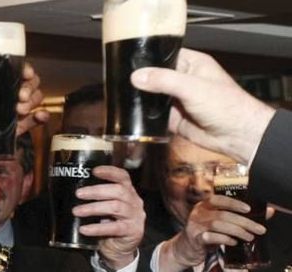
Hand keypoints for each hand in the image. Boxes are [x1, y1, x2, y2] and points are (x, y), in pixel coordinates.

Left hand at [0, 62, 48, 175]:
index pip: (13, 71)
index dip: (24, 69)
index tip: (25, 74)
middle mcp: (4, 96)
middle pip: (28, 84)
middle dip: (29, 88)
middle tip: (20, 97)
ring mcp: (12, 112)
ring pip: (33, 99)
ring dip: (33, 101)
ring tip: (21, 110)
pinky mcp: (16, 128)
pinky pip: (34, 119)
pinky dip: (41, 116)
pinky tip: (40, 116)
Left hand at [73, 165, 143, 269]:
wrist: (118, 249)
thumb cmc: (108, 225)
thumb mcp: (103, 209)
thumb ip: (95, 199)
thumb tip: (69, 191)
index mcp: (128, 192)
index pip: (123, 177)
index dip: (110, 172)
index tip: (94, 171)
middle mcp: (135, 202)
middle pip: (119, 191)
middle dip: (96, 191)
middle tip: (78, 194)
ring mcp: (135, 217)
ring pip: (116, 207)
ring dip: (94, 208)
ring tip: (77, 211)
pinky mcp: (132, 231)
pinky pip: (114, 228)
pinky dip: (97, 228)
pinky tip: (84, 229)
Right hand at [130, 48, 275, 164]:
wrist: (235, 135)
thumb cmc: (223, 105)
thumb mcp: (192, 87)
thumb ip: (164, 80)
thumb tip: (135, 76)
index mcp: (191, 64)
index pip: (164, 55)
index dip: (147, 57)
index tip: (125, 61)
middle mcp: (182, 79)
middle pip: (154, 76)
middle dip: (139, 79)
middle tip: (117, 80)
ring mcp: (175, 99)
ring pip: (151, 96)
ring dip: (139, 99)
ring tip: (119, 96)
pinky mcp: (171, 118)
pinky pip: (153, 115)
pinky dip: (143, 116)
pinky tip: (128, 114)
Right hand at [157, 194, 266, 271]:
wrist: (184, 249)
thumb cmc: (205, 234)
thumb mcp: (219, 223)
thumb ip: (239, 216)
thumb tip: (268, 212)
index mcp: (204, 205)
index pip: (219, 199)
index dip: (234, 203)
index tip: (248, 209)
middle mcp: (198, 213)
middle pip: (223, 215)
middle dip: (244, 222)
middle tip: (258, 229)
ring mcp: (194, 226)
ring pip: (218, 225)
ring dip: (237, 231)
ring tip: (249, 237)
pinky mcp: (194, 239)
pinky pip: (211, 238)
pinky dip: (225, 239)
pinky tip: (234, 242)